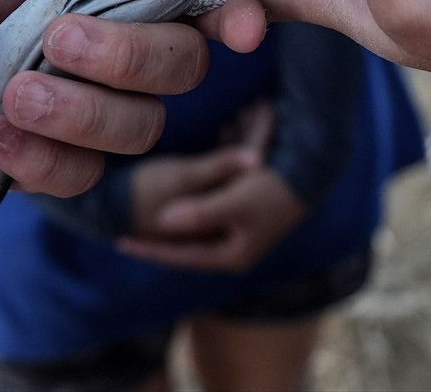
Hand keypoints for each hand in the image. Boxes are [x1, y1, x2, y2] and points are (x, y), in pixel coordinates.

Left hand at [0, 0, 266, 195]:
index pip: (201, 2)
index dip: (234, 15)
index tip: (240, 29)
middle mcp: (126, 55)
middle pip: (181, 68)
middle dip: (130, 58)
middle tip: (59, 40)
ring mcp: (97, 112)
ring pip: (138, 129)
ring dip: (82, 113)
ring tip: (13, 93)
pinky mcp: (59, 160)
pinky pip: (79, 175)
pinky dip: (41, 158)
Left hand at [120, 164, 307, 273]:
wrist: (311, 172)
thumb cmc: (273, 187)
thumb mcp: (233, 202)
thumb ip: (198, 214)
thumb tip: (162, 222)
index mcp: (232, 255)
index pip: (180, 257)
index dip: (149, 249)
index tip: (119, 240)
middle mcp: (234, 249)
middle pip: (184, 249)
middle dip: (156, 241)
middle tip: (122, 235)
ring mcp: (237, 233)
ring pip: (192, 234)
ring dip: (168, 227)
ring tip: (136, 224)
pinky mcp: (239, 215)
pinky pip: (202, 217)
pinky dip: (183, 211)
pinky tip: (165, 207)